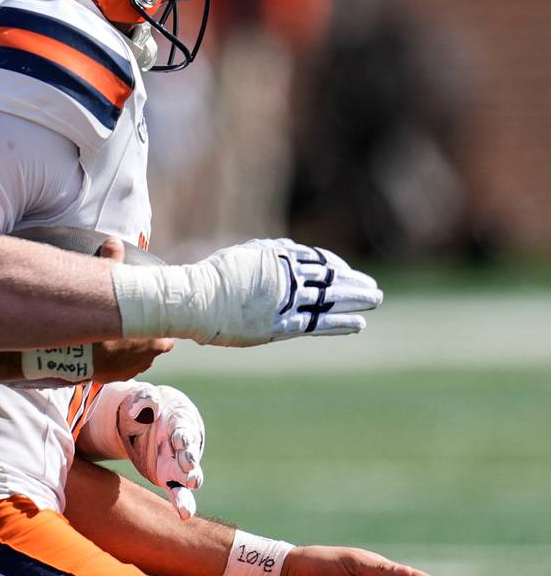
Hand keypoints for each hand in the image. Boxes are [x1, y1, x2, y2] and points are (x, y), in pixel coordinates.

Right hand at [91, 235, 174, 379]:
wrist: (77, 354)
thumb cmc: (99, 321)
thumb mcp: (109, 287)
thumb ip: (114, 262)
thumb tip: (114, 241)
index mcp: (158, 337)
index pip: (168, 329)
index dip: (157, 320)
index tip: (145, 315)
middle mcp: (151, 356)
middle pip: (154, 344)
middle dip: (143, 336)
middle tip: (127, 325)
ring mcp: (132, 369)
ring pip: (136, 357)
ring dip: (128, 349)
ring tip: (111, 338)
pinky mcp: (114, 378)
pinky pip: (119, 367)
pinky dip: (112, 360)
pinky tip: (101, 350)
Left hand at [114, 383, 203, 519]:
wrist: (144, 416)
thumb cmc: (147, 405)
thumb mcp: (143, 398)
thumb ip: (145, 400)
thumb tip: (144, 406)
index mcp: (179, 423)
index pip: (183, 430)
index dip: (182, 435)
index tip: (179, 439)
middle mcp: (182, 446)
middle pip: (189, 454)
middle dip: (189, 459)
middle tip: (187, 463)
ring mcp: (177, 463)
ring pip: (188, 475)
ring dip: (189, 479)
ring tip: (189, 484)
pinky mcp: (168, 477)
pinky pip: (177, 491)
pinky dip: (182, 502)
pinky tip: (185, 515)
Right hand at [199, 238, 382, 345]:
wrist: (199, 299)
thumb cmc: (212, 277)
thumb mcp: (242, 255)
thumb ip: (266, 254)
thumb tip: (284, 250)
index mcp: (279, 257)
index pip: (317, 260)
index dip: (335, 266)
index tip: (345, 272)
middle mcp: (288, 277)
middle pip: (330, 278)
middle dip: (353, 283)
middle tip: (373, 289)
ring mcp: (287, 301)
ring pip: (330, 299)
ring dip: (356, 300)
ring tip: (375, 301)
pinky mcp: (282, 324)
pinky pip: (318, 323)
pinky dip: (339, 324)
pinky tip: (358, 324)